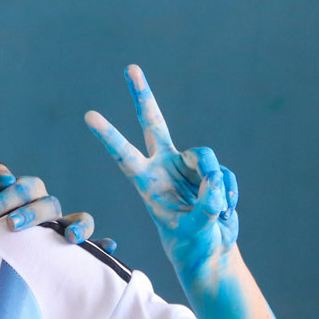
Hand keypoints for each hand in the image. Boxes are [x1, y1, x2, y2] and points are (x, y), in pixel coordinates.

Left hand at [0, 168, 93, 242]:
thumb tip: (7, 178)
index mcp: (27, 194)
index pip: (23, 190)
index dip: (4, 200)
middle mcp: (47, 209)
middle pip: (48, 204)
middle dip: (30, 214)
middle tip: (11, 225)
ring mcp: (61, 227)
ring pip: (78, 219)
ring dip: (78, 226)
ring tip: (71, 237)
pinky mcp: (69, 247)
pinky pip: (92, 245)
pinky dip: (101, 244)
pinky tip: (108, 247)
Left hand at [84, 65, 237, 285]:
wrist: (210, 250)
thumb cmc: (192, 244)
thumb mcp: (194, 229)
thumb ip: (205, 205)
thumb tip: (215, 180)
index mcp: (146, 182)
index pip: (124, 155)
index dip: (108, 135)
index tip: (89, 116)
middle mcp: (164, 166)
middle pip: (153, 123)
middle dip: (143, 96)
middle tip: (130, 68)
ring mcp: (187, 166)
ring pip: (205, 157)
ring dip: (216, 183)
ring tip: (217, 209)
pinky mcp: (210, 171)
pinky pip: (224, 175)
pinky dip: (229, 194)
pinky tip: (225, 210)